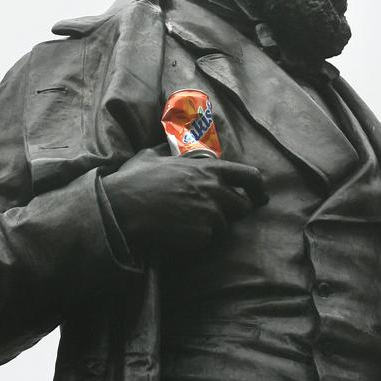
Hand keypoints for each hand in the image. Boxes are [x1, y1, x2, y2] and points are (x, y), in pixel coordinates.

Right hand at [101, 148, 267, 249]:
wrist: (122, 209)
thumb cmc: (134, 181)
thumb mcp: (151, 156)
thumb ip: (168, 149)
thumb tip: (168, 140)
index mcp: (208, 169)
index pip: (249, 176)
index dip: (257, 188)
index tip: (259, 196)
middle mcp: (215, 191)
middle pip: (241, 206)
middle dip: (230, 211)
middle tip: (210, 213)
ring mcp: (210, 214)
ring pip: (223, 225)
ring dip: (209, 225)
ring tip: (183, 220)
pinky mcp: (201, 235)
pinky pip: (207, 239)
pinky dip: (196, 238)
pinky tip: (176, 231)